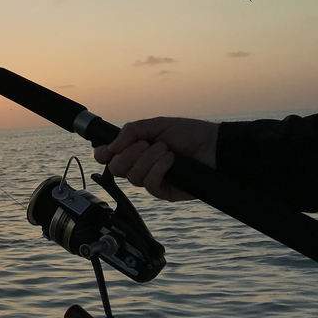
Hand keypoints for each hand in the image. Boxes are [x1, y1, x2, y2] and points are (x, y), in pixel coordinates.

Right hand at [93, 117, 218, 201]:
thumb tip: (110, 146)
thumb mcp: (157, 125)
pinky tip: (170, 160)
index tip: (109, 149)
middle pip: (116, 169)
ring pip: (133, 177)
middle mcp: (139, 167)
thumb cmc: (188, 134)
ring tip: (165, 149)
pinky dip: (158, 169)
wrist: (214, 145)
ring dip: (148, 159)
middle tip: (145, 144)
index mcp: (134, 151)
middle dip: (129, 154)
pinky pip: (150, 185)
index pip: (107, 158)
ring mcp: (151, 180)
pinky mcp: (164, 192)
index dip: (103, 154)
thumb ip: (131, 131)